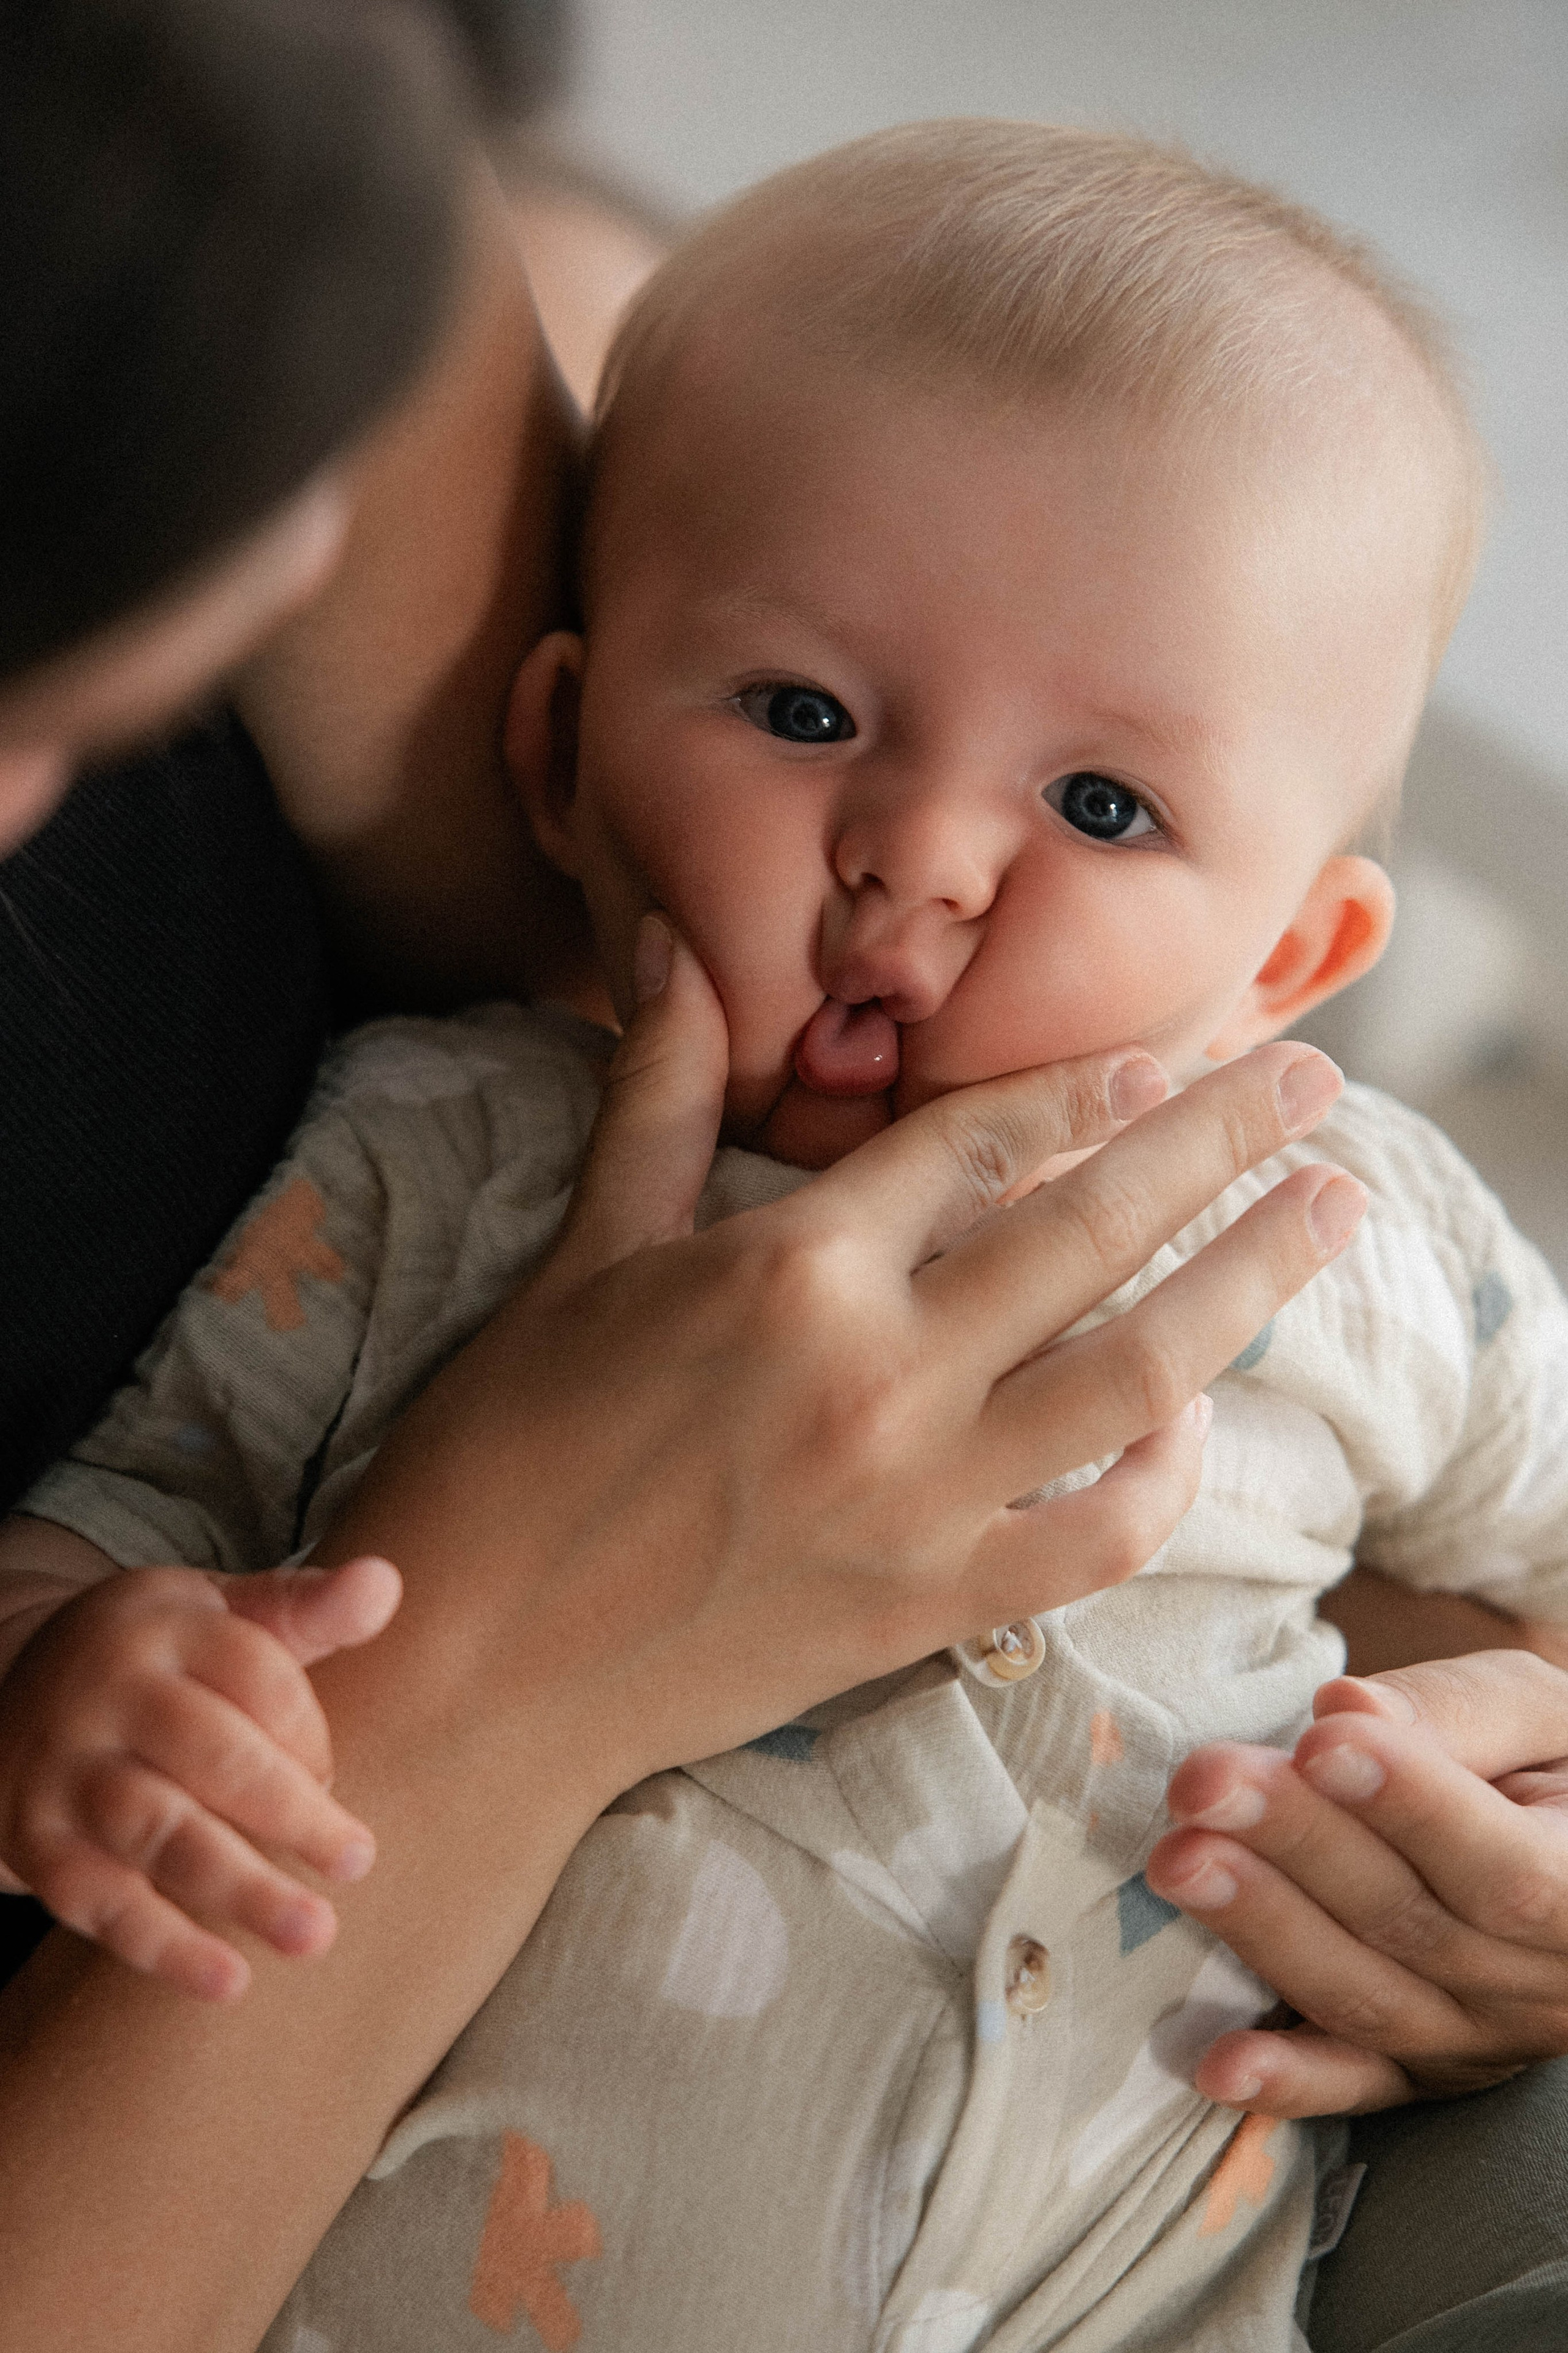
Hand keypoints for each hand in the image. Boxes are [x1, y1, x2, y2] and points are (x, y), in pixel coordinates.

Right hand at [0, 1557, 400, 2000]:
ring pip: (158, 1831)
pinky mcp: (38, 1844)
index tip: (331, 1776)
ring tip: (314, 1934)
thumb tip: (386, 1582)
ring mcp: (67, 1772)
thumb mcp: (217, 1615)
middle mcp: (108, 1696)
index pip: (257, 1675)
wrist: (3, 1694)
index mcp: (166, 1628)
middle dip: (291, 1810)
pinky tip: (229, 1981)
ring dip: (238, 1887)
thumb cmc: (153, 1661)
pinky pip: (102, 1901)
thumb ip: (304, 1607)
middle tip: (359, 1859)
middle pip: (212, 1752)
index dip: (309, 1730)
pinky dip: (164, 1945)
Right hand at [317, 917, 1366, 1794]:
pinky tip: (1198, 1414)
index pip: (976, 1142)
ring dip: (1250, 1280)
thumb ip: (659, 1096)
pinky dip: (1166, 1473)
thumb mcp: (581, 1252)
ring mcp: (921, 1501)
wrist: (473, 1670)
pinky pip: (1098, 1535)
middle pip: (1094, 1226)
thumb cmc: (502, 1448)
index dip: (1079, 1086)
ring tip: (1336, 1210)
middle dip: (1222, 1140)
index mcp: (790, 1269)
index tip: (1168, 1053)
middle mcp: (879, 1375)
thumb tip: (674, 947)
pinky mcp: (932, 1607)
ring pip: (1136, 1369)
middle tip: (1322, 1081)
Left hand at [1145, 1649, 1567, 2115]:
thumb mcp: (1543, 1715)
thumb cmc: (1555, 1759)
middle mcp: (1548, 1986)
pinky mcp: (1422, 2070)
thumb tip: (1347, 1709)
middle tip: (1203, 1783)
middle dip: (1299, 1846)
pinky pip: (1356, 2086)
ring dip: (1265, 1932)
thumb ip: (1459, 1712)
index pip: (1506, 1867)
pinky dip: (1288, 2082)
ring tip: (1178, 1862)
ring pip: (1368, 1997)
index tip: (1320, 1743)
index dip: (1412, 1807)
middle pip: (1415, 1925)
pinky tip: (1216, 2063)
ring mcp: (1482, 2038)